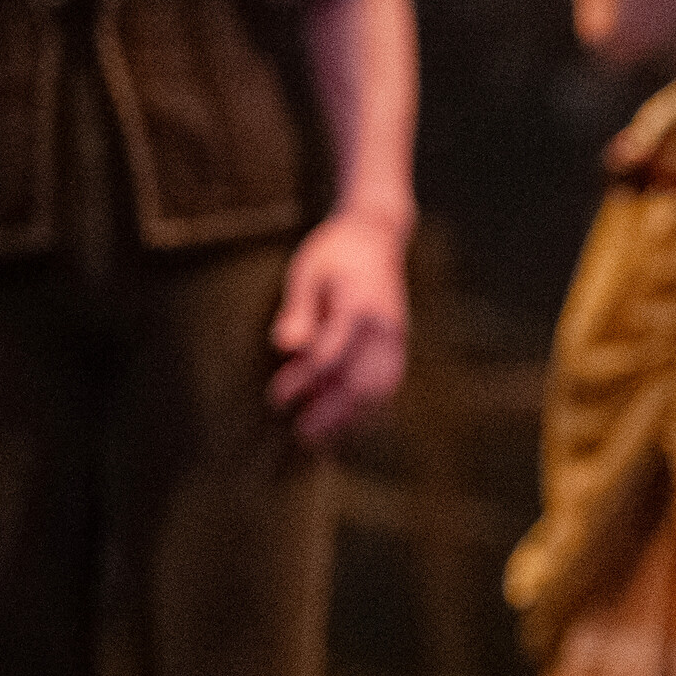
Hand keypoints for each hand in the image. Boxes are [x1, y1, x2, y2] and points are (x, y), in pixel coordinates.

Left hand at [270, 209, 410, 442]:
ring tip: (324, 442)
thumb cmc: (335, 250)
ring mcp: (396, 337)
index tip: (277, 398)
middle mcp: (384, 326)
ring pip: (381, 390)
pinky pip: (389, 386)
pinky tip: (349, 427)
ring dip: (353, 419)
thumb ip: (298, 310)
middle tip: (302, 435)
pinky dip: (371, 410)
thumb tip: (285, 348)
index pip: (331, 354)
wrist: (378, 234)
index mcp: (359, 304)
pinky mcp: (398, 345)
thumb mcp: (307, 271)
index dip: (303, 381)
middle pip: (361, 381)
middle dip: (332, 414)